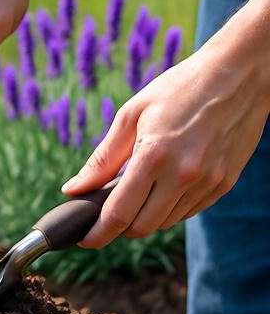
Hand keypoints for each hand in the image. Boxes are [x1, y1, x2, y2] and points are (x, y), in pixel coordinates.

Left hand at [62, 24, 269, 247]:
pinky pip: (189, 211)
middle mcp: (184, 175)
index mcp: (154, 156)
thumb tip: (73, 189)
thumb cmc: (179, 88)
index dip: (98, 233)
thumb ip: (102, 158)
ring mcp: (208, 182)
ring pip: (166, 222)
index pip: (120, 214)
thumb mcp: (131, 114)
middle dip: (119, 229)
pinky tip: (161, 188)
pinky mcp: (225, 183)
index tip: (85, 239)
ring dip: (145, 218)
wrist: (239, 75)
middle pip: (143, 227)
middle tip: (106, 215)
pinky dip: (169, 209)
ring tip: (135, 193)